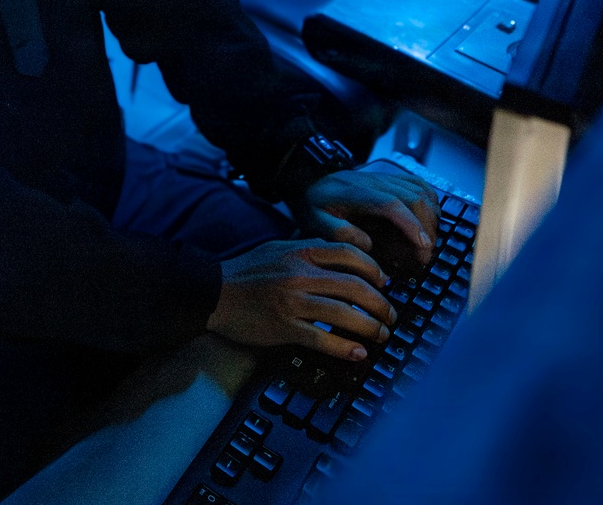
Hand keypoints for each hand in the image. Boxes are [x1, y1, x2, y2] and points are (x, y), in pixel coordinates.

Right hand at [206, 238, 396, 360]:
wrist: (212, 292)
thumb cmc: (246, 271)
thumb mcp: (278, 248)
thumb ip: (309, 250)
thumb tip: (342, 257)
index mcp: (300, 251)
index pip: (350, 255)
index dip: (374, 269)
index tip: (384, 283)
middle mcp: (300, 274)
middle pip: (355, 286)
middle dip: (381, 304)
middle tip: (390, 315)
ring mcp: (293, 301)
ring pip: (345, 314)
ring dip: (370, 327)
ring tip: (381, 335)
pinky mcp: (284, 327)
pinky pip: (322, 338)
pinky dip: (344, 348)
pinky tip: (357, 353)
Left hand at [289, 169, 439, 270]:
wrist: (308, 179)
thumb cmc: (313, 204)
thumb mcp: (314, 221)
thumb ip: (338, 232)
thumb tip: (367, 243)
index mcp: (356, 192)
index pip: (391, 204)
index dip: (411, 224)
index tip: (423, 246)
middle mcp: (374, 181)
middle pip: (413, 197)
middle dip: (426, 227)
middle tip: (425, 255)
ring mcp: (384, 177)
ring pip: (420, 190)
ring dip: (431, 216)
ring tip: (427, 242)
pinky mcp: (389, 177)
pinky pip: (418, 183)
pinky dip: (431, 201)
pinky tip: (429, 220)